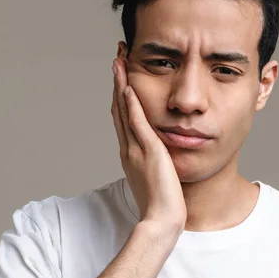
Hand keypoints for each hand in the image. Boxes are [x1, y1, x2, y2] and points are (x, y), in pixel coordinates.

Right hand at [111, 57, 186, 231]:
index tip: (122, 75)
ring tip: (119, 61)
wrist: (162, 219)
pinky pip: (137, 122)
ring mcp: (135, 148)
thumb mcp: (156, 177)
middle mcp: (129, 147)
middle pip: (119, 107)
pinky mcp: (148, 151)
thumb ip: (155, 163)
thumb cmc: (162, 203)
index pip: (123, 117)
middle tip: (116, 58)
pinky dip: (132, 103)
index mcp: (131, 152)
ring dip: (121, 84)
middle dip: (117, 81)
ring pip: (124, 110)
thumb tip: (159, 155)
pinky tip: (130, 86)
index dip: (121, 94)